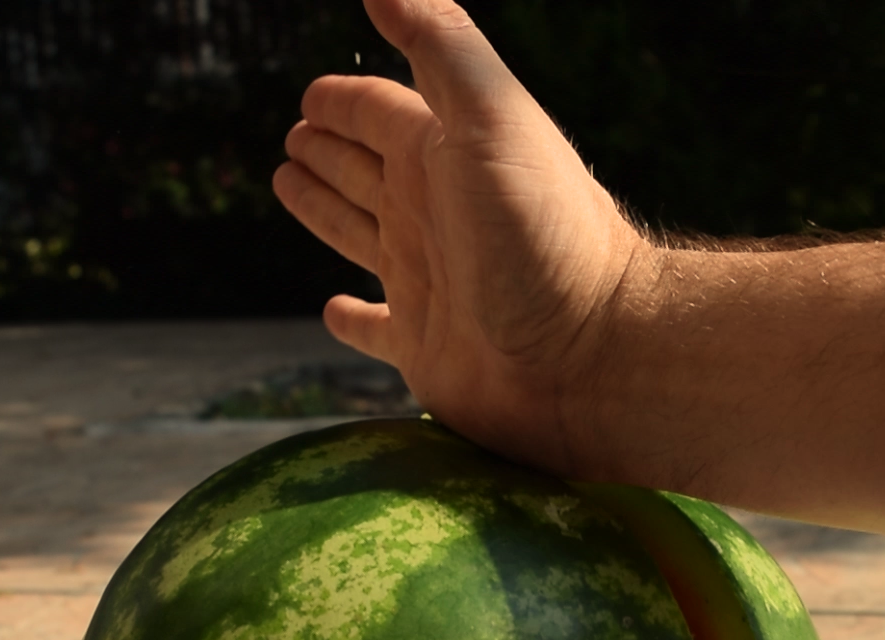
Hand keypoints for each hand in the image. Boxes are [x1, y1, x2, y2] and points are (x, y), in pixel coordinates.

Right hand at [272, 0, 652, 474]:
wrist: (594, 351)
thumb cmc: (546, 231)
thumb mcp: (493, 117)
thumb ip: (442, 44)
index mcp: (445, 155)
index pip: (381, 113)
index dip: (345, 101)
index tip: (311, 96)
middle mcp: (435, 214)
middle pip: (368, 168)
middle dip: (330, 149)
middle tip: (294, 139)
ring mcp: (430, 283)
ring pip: (360, 235)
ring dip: (326, 210)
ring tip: (289, 185)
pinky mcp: (424, 349)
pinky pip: (376, 331)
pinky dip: (351, 321)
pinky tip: (333, 312)